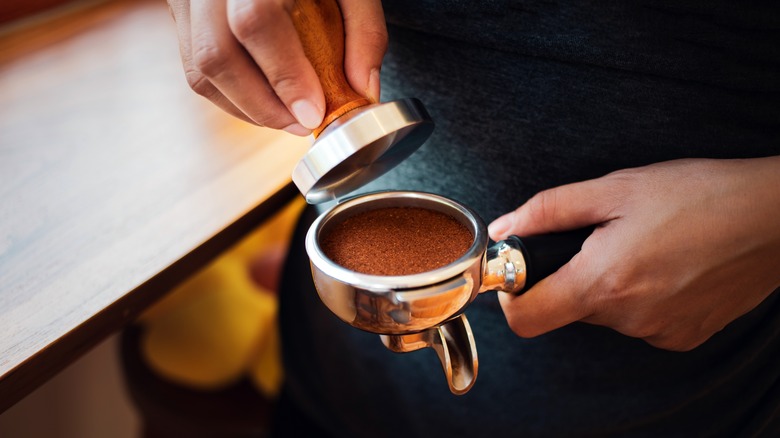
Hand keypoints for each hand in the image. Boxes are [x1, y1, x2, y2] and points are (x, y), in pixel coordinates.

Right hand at [167, 0, 386, 134]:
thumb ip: (364, 31)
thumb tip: (363, 90)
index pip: (255, 21)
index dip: (284, 75)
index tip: (313, 112)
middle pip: (216, 53)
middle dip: (263, 105)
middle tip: (302, 124)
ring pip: (199, 69)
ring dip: (246, 108)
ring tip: (287, 118)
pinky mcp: (181, 14)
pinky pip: (195, 69)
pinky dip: (231, 97)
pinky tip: (264, 103)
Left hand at [488, 157, 779, 350]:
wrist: (775, 217)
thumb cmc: (698, 194)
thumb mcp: (615, 189)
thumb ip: (548, 211)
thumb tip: (505, 228)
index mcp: (603, 283)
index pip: (526, 320)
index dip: (511, 297)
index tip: (520, 272)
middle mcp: (628, 319)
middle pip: (568, 308)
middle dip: (572, 275)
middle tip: (602, 238)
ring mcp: (658, 333)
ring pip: (606, 313)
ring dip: (610, 283)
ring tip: (644, 245)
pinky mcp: (684, 337)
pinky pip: (640, 321)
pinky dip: (640, 297)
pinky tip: (667, 265)